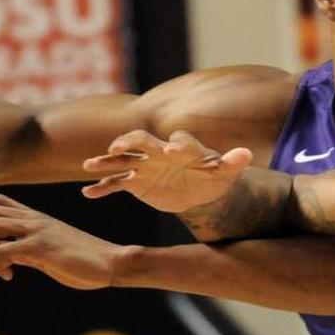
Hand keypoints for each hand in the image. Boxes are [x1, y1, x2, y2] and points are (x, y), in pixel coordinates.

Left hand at [0, 194, 131, 288]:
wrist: (113, 262)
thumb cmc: (87, 259)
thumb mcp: (53, 248)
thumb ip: (29, 246)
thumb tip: (9, 254)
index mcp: (37, 218)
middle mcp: (35, 219)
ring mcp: (38, 231)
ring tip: (3, 265)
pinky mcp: (42, 247)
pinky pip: (2, 250)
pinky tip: (11, 276)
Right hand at [82, 129, 252, 212]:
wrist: (200, 190)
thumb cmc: (214, 176)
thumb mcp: (226, 172)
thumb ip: (234, 162)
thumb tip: (246, 154)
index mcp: (184, 147)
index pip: (179, 140)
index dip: (177, 145)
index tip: (172, 152)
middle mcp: (159, 151)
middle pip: (141, 140)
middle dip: (130, 141)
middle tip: (118, 146)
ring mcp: (145, 166)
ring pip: (122, 160)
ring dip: (106, 161)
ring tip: (89, 166)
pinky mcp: (136, 182)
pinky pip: (116, 183)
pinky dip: (102, 187)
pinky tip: (88, 194)